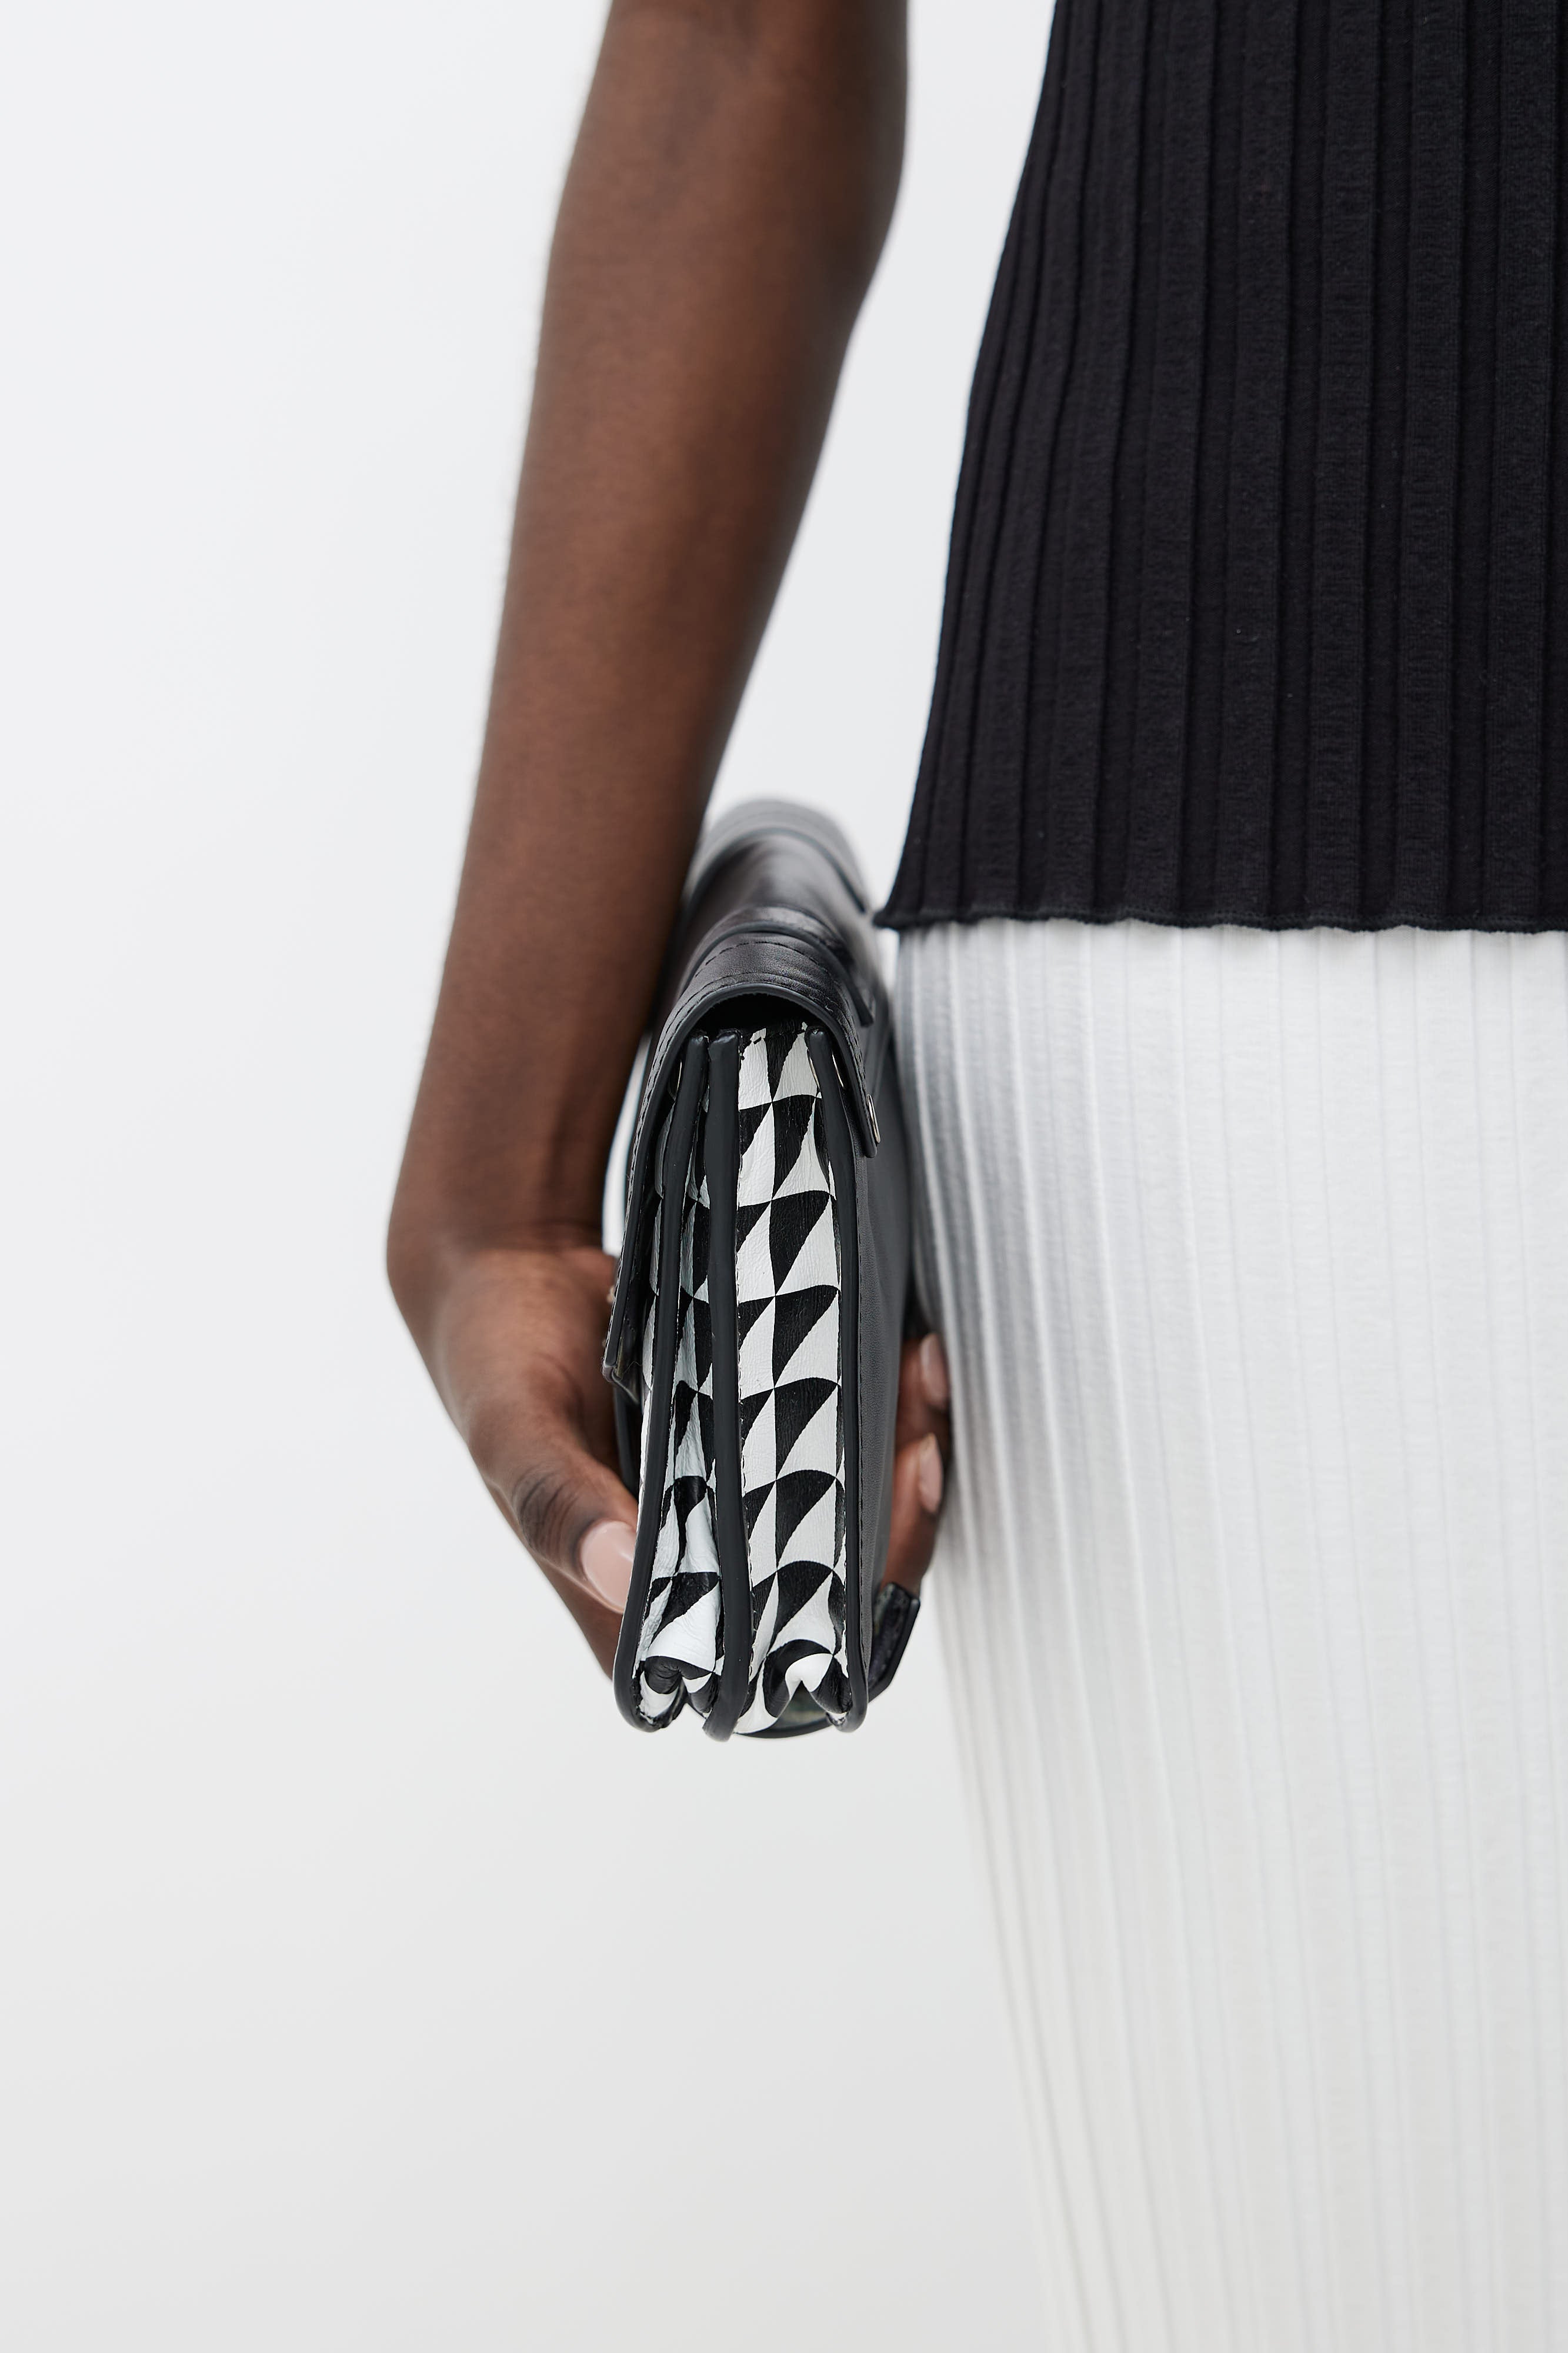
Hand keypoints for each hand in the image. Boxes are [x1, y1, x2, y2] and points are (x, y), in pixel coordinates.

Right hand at [393, 1231, 949, 1673]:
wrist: (510, 1269)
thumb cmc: (494, 1360)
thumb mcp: (510, 1429)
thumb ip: (555, 1500)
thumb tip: (616, 1568)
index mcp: (635, 1611)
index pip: (765, 1653)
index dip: (845, 1606)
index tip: (880, 1517)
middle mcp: (698, 1573)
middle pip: (832, 1590)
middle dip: (894, 1517)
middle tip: (919, 1439)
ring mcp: (734, 1509)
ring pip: (850, 1518)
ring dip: (900, 1458)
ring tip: (921, 1383)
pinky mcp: (757, 1447)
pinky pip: (839, 1448)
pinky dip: (883, 1411)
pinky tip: (903, 1361)